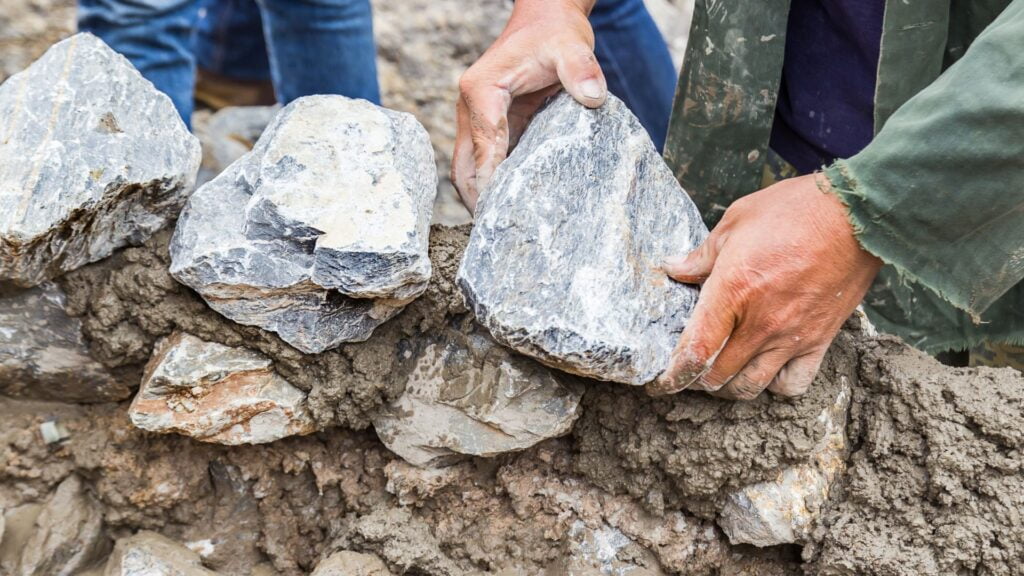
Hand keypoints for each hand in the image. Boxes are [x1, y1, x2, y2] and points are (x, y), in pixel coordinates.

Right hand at [452, 0, 605, 212]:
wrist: (546, 19)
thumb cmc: (554, 32)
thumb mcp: (571, 46)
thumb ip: (581, 69)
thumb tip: (592, 97)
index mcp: (482, 91)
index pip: (484, 147)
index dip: (491, 183)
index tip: (501, 216)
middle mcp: (471, 108)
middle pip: (464, 167)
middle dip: (478, 201)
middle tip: (500, 236)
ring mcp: (478, 119)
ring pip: (469, 168)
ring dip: (483, 197)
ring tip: (504, 232)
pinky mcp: (492, 126)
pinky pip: (488, 162)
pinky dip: (495, 185)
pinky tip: (515, 209)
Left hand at [648, 174, 881, 399]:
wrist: (856, 215)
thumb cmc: (794, 211)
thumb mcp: (736, 221)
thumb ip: (702, 255)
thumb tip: (673, 269)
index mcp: (732, 291)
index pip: (695, 351)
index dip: (673, 374)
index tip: (662, 382)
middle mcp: (760, 323)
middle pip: (717, 376)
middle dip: (696, 380)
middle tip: (689, 371)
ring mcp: (791, 337)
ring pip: (751, 386)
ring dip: (730, 386)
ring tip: (721, 374)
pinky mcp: (819, 341)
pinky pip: (793, 384)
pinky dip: (775, 386)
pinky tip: (765, 371)